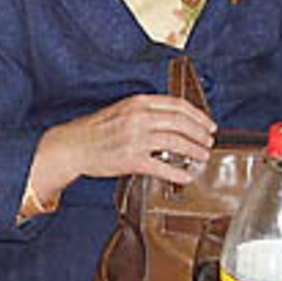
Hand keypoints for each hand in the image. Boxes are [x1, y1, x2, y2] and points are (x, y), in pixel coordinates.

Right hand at [31, 94, 218, 206]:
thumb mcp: (122, 110)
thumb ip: (146, 112)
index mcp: (138, 103)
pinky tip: (185, 177)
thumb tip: (173, 119)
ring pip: (176, 142)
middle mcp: (138, 118)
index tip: (208, 124)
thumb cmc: (95, 130)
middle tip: (208, 141)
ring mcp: (135, 139)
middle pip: (181, 122)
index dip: (198, 115)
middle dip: (200, 133)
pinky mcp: (131, 160)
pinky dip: (178, 173)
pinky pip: (162, 167)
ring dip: (194, 150)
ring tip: (202, 156)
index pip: (177, 105)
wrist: (72, 146)